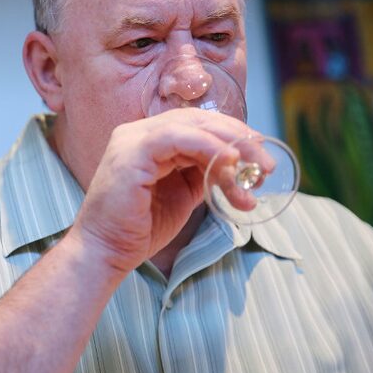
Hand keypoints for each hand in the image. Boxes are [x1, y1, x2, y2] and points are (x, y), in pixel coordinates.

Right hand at [69, 108, 256, 273]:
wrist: (106, 252)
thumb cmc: (138, 230)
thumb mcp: (181, 195)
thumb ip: (201, 174)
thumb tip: (234, 167)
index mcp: (147, 141)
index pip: (196, 124)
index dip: (231, 136)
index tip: (259, 158)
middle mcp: (137, 133)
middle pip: (198, 119)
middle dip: (238, 138)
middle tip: (266, 164)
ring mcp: (132, 139)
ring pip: (193, 125)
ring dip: (231, 145)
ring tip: (256, 170)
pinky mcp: (132, 152)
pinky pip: (178, 138)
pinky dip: (209, 147)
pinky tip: (230, 164)